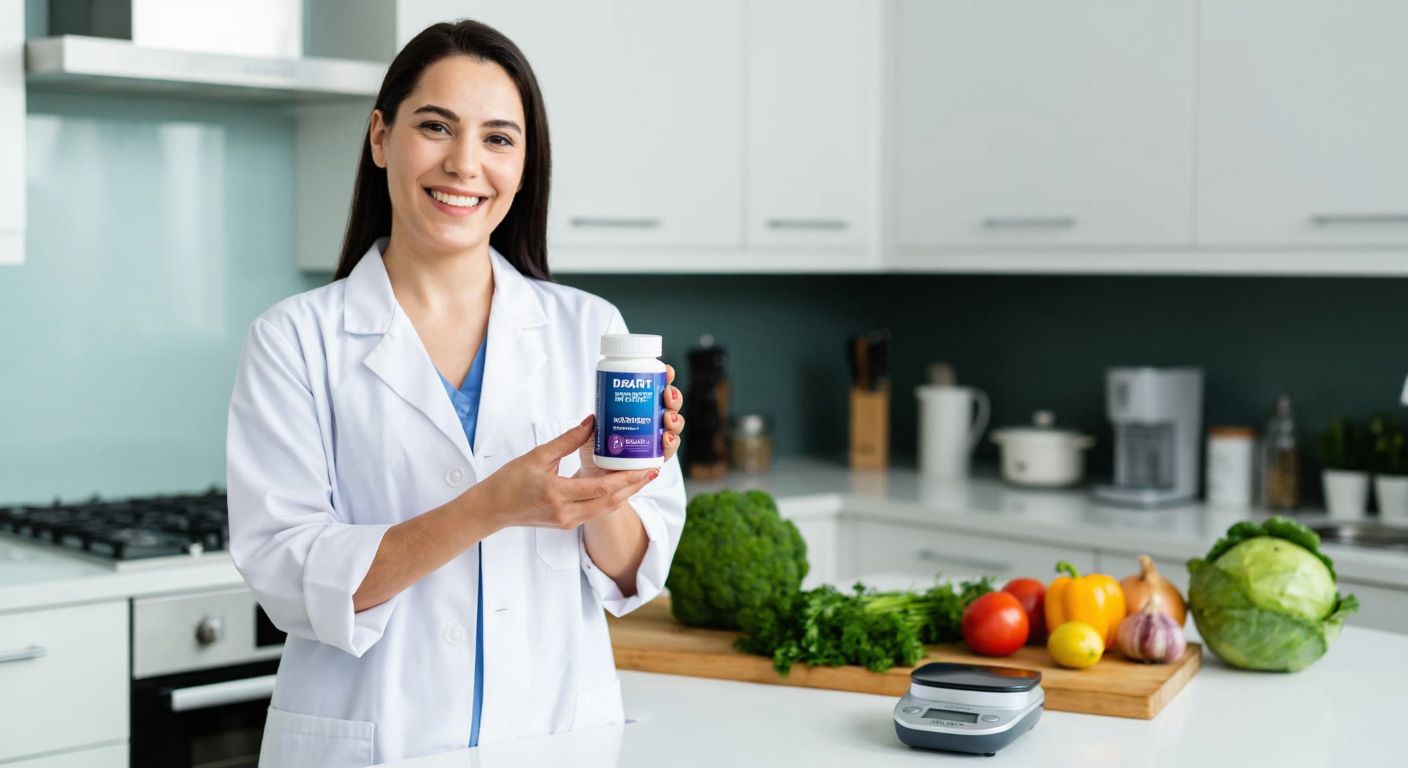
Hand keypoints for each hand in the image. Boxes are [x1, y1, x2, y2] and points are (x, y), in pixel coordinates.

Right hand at [468, 415, 657, 530]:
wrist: (492, 508)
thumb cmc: (509, 481)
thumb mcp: (537, 456)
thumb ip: (566, 440)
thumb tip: (592, 422)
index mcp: (557, 494)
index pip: (602, 489)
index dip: (628, 478)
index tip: (646, 467)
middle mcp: (566, 512)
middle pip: (611, 502)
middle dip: (635, 486)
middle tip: (653, 469)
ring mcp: (568, 522)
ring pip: (606, 509)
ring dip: (626, 494)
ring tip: (642, 477)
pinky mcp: (567, 524)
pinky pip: (596, 512)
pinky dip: (611, 499)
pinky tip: (620, 486)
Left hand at [575, 364, 684, 477]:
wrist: (596, 475)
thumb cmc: (596, 447)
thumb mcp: (592, 429)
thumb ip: (592, 423)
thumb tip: (592, 416)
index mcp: (641, 409)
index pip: (657, 391)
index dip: (665, 379)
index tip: (666, 371)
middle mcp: (652, 423)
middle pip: (671, 407)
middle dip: (674, 399)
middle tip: (667, 395)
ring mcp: (656, 440)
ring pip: (674, 427)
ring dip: (675, 420)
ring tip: (667, 418)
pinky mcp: (656, 458)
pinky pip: (668, 451)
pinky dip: (670, 444)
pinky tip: (666, 439)